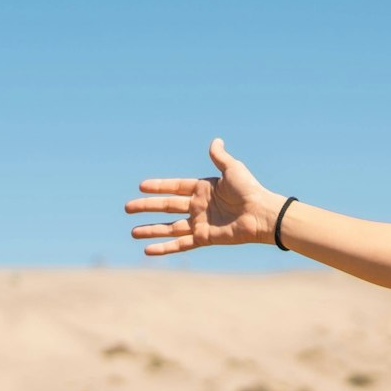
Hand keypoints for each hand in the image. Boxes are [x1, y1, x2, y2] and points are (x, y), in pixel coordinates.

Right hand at [126, 139, 280, 255]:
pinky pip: (181, 244)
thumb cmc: (250, 190)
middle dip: (147, 207)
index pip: (175, 187)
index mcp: (204, 189)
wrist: (263, 214)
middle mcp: (200, 206)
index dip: (159, 187)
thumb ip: (220, 157)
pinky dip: (165, 248)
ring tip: (132, 232)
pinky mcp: (205, 238)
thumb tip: (216, 140)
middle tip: (127, 208)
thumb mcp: (232, 169)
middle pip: (167, 207)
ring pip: (170, 227)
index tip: (141, 186)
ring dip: (151, 230)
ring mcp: (201, 223)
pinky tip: (148, 250)